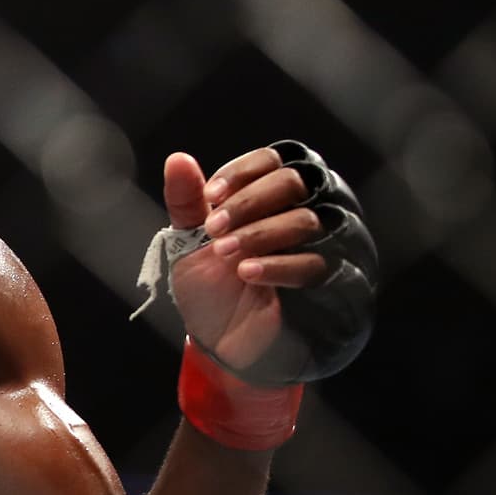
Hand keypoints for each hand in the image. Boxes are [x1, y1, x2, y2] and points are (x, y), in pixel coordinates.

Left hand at [165, 147, 323, 370]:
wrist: (217, 336)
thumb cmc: (206, 283)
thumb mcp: (187, 239)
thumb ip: (185, 199)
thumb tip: (177, 158)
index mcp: (259, 195)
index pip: (268, 161)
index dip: (241, 173)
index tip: (210, 196)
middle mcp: (289, 211)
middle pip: (291, 183)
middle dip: (248, 203)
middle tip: (213, 229)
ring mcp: (307, 244)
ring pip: (305, 220)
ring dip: (260, 233)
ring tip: (225, 252)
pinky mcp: (317, 278)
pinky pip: (312, 262)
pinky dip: (277, 265)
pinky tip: (247, 273)